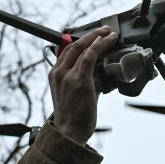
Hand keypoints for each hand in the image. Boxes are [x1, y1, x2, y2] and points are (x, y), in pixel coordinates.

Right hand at [49, 26, 117, 144]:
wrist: (69, 133)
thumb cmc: (72, 118)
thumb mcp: (72, 95)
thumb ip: (84, 81)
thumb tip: (100, 75)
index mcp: (55, 75)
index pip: (66, 51)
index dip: (81, 41)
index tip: (92, 37)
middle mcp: (58, 72)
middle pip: (74, 45)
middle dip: (91, 35)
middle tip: (104, 30)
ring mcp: (68, 75)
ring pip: (83, 48)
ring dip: (98, 37)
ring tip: (110, 33)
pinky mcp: (80, 79)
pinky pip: (90, 56)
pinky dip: (99, 46)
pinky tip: (108, 41)